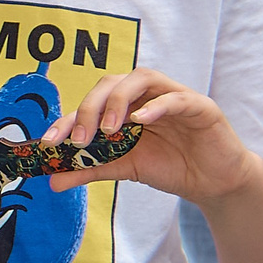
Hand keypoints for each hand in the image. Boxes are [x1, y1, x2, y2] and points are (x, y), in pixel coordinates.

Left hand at [42, 69, 256, 205]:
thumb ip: (91, 169)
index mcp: (126, 105)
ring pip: (141, 79)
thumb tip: (53, 181)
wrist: (213, 182)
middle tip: (78, 138)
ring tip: (107, 129)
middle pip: (112, 83)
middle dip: (90, 108)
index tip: (49, 143)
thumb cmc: (170, 166)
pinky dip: (157, 106)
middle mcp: (146, 94)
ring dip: (118, 101)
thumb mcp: (124, 168)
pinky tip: (141, 121)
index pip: (92, 102)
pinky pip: (176, 98)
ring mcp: (173, 96)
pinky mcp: (199, 106)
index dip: (68, 120)